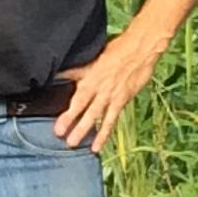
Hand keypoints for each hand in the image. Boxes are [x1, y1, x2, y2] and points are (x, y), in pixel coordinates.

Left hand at [55, 31, 164, 154]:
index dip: (66, 108)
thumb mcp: (93, 57)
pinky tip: (97, 146)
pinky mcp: (121, 101)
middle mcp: (99, 88)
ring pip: (95, 116)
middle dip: (71, 121)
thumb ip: (77, 70)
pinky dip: (104, 133)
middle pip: (83, 107)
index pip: (75, 96)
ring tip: (73, 144)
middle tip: (60, 136)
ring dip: (84, 130)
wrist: (141, 50)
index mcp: (90, 76)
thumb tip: (58, 73)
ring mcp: (111, 96)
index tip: (56, 119)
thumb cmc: (118, 50)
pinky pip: (111, 120)